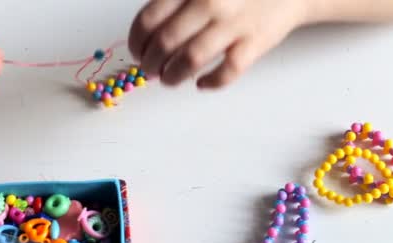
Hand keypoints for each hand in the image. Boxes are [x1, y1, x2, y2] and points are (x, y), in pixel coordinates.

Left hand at [129, 0, 306, 88]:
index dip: (136, 42)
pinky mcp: (255, 43)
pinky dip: (210, 83)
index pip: (149, 19)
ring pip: (190, 59)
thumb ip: (174, 2)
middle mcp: (209, 2)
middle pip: (165, 42)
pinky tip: (201, 84)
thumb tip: (145, 37)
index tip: (137, 52)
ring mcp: (233, 23)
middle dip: (150, 63)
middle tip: (150, 70)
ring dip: (172, 76)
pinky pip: (227, 72)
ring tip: (169, 80)